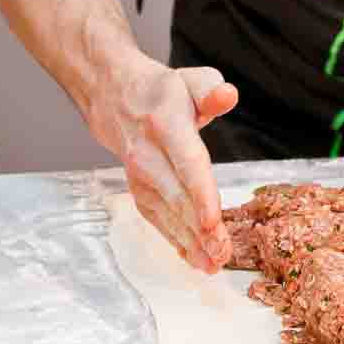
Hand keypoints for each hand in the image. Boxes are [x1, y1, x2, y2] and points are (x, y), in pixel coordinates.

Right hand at [90, 51, 237, 272]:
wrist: (116, 99)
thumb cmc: (164, 92)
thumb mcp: (191, 79)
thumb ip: (211, 89)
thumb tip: (227, 96)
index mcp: (165, 123)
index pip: (187, 162)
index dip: (200, 195)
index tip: (213, 222)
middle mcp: (148, 153)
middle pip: (177, 196)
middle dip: (199, 230)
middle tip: (222, 255)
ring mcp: (140, 175)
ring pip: (167, 214)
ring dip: (190, 242)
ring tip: (213, 264)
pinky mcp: (139, 190)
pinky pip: (158, 219)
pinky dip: (176, 241)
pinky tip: (195, 258)